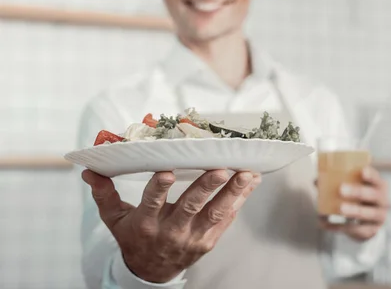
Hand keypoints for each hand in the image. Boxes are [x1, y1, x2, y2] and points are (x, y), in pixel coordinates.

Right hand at [82, 169, 260, 282]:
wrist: (151, 272)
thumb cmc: (134, 238)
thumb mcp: (114, 219)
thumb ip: (104, 195)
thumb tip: (89, 171)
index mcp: (146, 223)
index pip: (152, 203)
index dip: (159, 188)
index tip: (166, 172)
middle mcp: (171, 231)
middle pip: (191, 206)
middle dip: (206, 186)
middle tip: (221, 169)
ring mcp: (192, 237)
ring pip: (215, 213)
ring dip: (232, 192)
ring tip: (247, 174)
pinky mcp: (208, 241)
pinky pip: (226, 220)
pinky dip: (239, 200)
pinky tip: (250, 183)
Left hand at [320, 166, 388, 240]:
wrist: (367, 222)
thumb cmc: (358, 198)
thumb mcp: (353, 188)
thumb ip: (336, 182)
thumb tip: (316, 181)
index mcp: (379, 185)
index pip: (376, 178)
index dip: (371, 175)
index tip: (362, 171)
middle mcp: (383, 200)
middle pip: (373, 195)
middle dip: (358, 192)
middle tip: (341, 189)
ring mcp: (379, 217)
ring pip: (368, 214)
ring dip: (353, 210)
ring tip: (340, 208)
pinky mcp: (371, 231)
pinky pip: (356, 230)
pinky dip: (340, 227)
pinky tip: (326, 223)